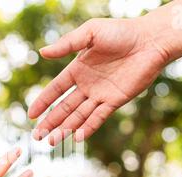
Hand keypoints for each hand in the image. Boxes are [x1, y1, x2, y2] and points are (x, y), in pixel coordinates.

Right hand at [29, 17, 169, 143]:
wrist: (150, 40)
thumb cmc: (121, 31)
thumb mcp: (90, 32)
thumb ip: (67, 44)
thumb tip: (42, 52)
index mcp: (78, 69)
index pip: (55, 90)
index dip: (43, 102)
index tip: (31, 115)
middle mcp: (87, 85)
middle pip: (64, 108)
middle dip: (50, 122)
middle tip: (38, 136)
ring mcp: (100, 95)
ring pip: (78, 116)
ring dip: (65, 128)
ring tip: (52, 141)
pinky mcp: (115, 101)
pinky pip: (98, 117)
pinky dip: (88, 127)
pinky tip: (76, 137)